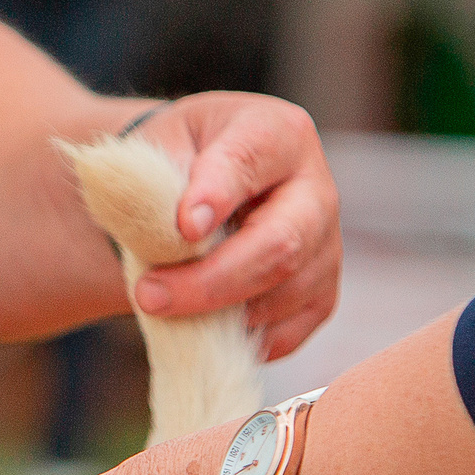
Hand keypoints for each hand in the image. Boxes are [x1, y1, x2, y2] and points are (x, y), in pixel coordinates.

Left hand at [125, 93, 341, 358]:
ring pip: (281, 298)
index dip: (216, 196)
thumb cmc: (178, 163)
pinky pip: (285, 335)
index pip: (249, 163)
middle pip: (281, 247)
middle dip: (210, 281)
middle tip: (148, 296)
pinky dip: (237, 340)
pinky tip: (199, 327)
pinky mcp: (320, 296)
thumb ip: (164, 181)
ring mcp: (326, 247)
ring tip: (160, 306)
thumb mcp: (161, 147)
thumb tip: (182, 237)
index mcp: (277, 134)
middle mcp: (316, 190)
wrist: (199, 191)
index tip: (183, 228)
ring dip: (214, 314)